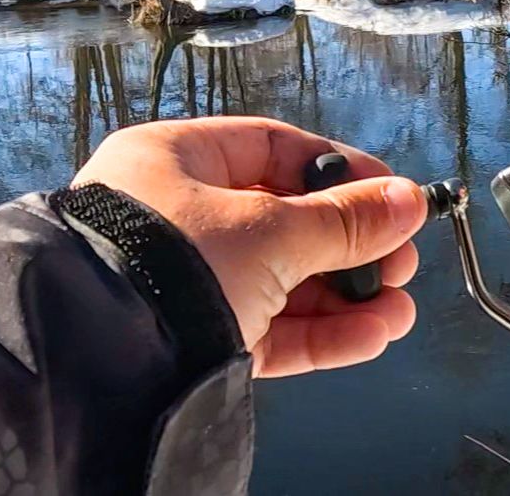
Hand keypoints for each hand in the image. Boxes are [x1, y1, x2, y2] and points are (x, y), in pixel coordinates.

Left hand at [71, 116, 427, 377]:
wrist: (99, 360)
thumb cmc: (173, 263)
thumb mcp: (270, 231)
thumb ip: (345, 221)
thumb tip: (409, 202)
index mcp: (174, 161)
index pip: (271, 148)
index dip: (338, 169)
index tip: (391, 194)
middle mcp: (175, 217)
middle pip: (283, 220)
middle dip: (351, 244)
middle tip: (402, 261)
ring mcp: (183, 282)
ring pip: (280, 281)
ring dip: (345, 296)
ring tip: (399, 308)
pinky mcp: (194, 341)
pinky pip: (267, 329)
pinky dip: (320, 333)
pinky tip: (373, 334)